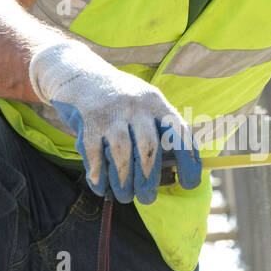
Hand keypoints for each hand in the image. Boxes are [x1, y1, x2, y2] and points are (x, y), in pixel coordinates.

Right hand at [29, 40, 200, 203]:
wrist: (80, 72)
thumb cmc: (119, 98)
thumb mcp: (143, 103)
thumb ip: (159, 128)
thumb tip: (177, 167)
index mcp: (156, 102)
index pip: (179, 133)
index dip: (188, 161)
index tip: (189, 183)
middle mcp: (136, 105)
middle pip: (149, 147)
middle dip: (149, 179)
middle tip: (148, 198)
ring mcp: (111, 112)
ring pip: (122, 153)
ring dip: (124, 181)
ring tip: (124, 196)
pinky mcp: (88, 119)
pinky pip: (94, 153)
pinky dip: (98, 174)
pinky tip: (100, 186)